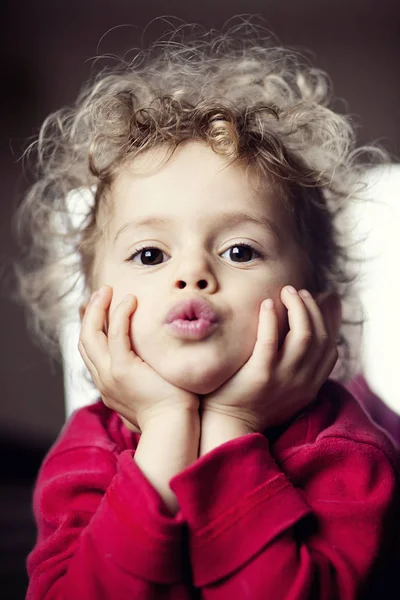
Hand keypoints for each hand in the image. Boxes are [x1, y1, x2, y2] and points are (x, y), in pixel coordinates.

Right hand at [78, 285, 198, 430]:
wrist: (173, 426)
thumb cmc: (172, 410)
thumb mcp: (152, 388)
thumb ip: (146, 373)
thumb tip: (155, 359)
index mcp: (108, 384)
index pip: (90, 350)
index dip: (90, 326)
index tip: (97, 306)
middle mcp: (103, 380)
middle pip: (85, 340)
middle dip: (90, 313)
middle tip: (101, 292)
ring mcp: (109, 376)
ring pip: (92, 335)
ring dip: (98, 309)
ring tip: (108, 290)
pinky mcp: (123, 371)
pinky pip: (116, 336)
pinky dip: (120, 315)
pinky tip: (129, 300)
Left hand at [201, 286, 340, 433]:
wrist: (229, 423)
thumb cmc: (252, 397)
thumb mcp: (285, 385)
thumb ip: (297, 362)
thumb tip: (302, 335)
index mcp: (310, 385)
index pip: (330, 348)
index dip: (325, 320)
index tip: (312, 302)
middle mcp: (302, 382)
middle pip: (320, 336)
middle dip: (311, 308)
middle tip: (296, 291)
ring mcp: (283, 379)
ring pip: (304, 335)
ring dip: (298, 308)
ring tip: (286, 292)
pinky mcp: (260, 375)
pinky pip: (271, 341)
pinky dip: (271, 319)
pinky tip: (267, 303)